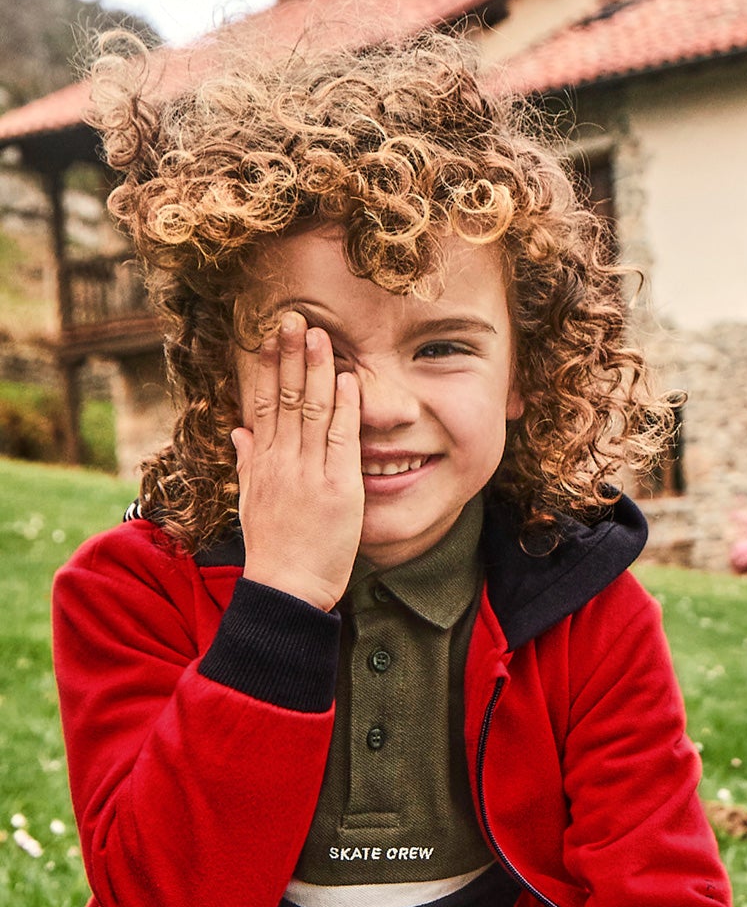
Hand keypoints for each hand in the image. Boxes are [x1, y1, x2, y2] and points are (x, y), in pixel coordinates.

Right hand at [231, 310, 362, 610]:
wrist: (287, 588)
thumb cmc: (274, 550)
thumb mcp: (251, 503)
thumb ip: (247, 464)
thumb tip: (238, 433)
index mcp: (261, 462)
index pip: (260, 403)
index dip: (265, 366)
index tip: (267, 335)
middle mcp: (280, 461)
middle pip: (282, 397)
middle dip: (288, 355)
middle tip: (292, 317)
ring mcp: (307, 472)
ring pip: (310, 409)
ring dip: (316, 369)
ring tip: (319, 334)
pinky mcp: (336, 488)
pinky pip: (340, 439)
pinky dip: (345, 407)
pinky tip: (348, 380)